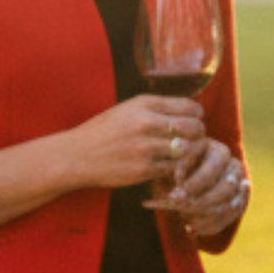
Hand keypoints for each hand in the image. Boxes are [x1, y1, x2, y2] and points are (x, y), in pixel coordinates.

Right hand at [67, 94, 204, 191]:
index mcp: (144, 104)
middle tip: (192, 140)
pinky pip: (173, 169)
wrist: (76, 156)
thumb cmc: (101, 132)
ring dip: (188, 154)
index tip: (193, 121)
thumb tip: (186, 112)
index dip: (196, 115)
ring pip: (187, 150)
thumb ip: (155, 109)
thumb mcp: (127, 110)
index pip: (189, 106)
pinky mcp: (144, 169)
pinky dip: (173, 169)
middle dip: (197, 134)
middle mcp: (147, 122)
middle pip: (193, 128)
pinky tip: (166, 167)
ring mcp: (146, 147)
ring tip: (181, 155)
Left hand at [170, 140, 247, 238]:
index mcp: (217, 150)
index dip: (194, 184)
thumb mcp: (170, 164)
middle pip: (225, 188)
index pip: (211, 169)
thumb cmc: (175, 165)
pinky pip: (230, 217)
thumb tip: (177, 191)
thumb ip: (174, 173)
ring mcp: (241, 183)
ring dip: (206, 216)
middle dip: (201, 202)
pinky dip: (211, 226)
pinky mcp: (241, 200)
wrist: (186, 173)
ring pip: (230, 205)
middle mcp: (233, 165)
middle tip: (181, 211)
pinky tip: (192, 229)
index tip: (174, 197)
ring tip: (185, 221)